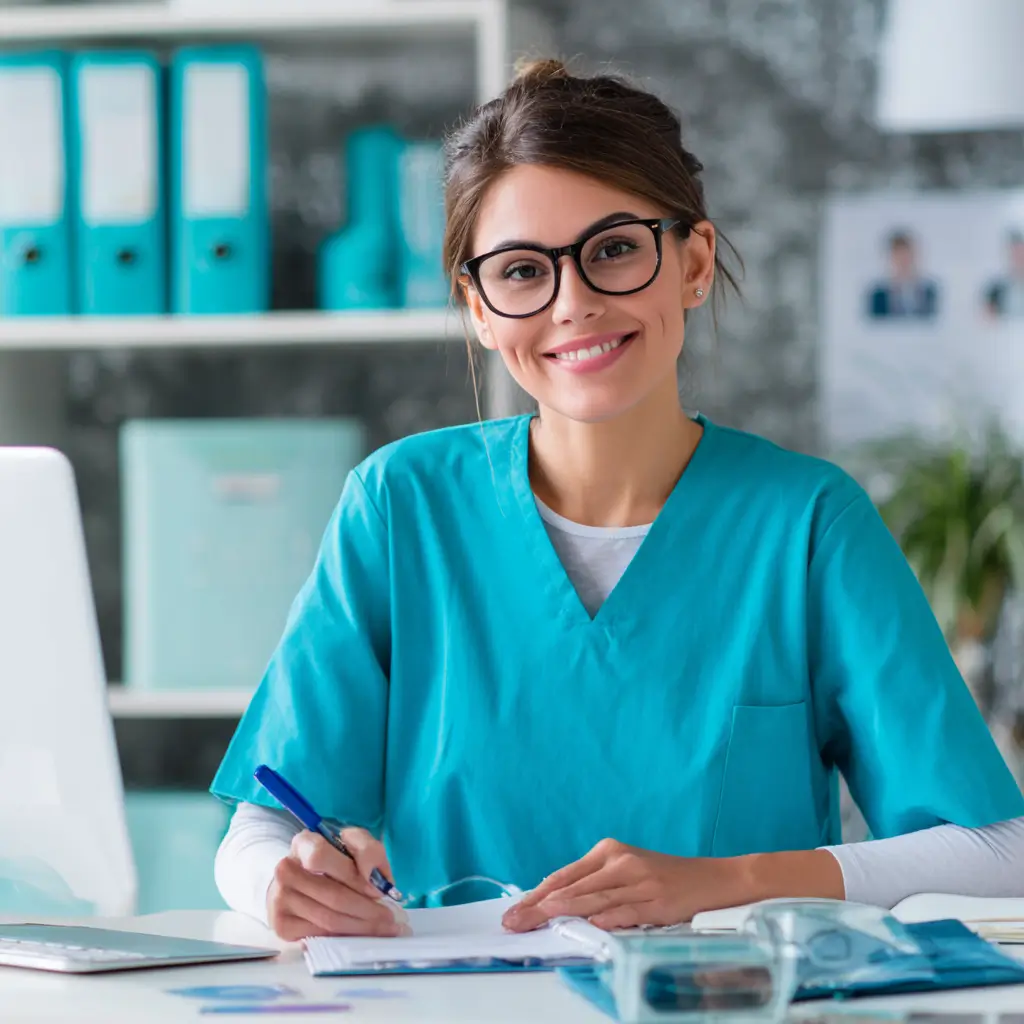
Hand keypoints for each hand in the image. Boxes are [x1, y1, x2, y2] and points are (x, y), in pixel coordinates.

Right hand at [267, 827, 407, 941]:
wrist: (300, 880)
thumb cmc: (333, 860)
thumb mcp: (353, 844)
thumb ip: (369, 851)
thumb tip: (375, 880)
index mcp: (302, 843)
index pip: (321, 856)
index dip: (352, 875)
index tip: (377, 890)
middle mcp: (286, 870)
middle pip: (333, 895)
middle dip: (368, 910)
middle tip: (392, 919)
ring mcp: (280, 900)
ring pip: (329, 919)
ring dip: (361, 928)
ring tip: (384, 929)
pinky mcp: (281, 925)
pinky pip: (320, 936)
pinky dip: (345, 938)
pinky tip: (361, 935)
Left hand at [502, 840, 844, 933]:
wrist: (713, 879)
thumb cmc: (665, 878)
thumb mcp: (626, 873)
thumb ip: (594, 887)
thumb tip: (556, 905)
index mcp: (609, 851)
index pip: (564, 875)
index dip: (536, 894)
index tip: (513, 910)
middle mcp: (621, 862)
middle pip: (571, 887)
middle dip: (539, 906)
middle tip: (514, 922)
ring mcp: (639, 881)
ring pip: (593, 898)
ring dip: (562, 912)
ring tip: (537, 921)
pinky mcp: (656, 901)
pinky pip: (625, 912)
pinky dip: (605, 919)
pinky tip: (587, 926)